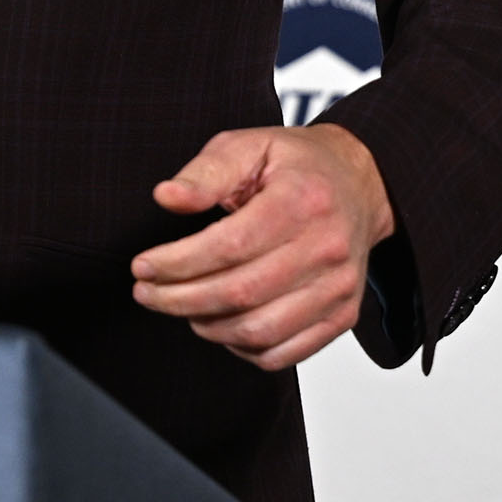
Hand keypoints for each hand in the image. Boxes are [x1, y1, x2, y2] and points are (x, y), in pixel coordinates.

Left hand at [131, 123, 395, 370]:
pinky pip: (284, 354)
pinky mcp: (341, 315)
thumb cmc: (297, 166)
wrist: (359, 185)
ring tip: (181, 305)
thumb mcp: (248, 147)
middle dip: (179, 299)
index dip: (177, 263)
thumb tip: (166, 197)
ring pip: (260, 331)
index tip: (142, 267)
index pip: (230, 246)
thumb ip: (206, 172)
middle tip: (146, 292)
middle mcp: (327, 248)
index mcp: (302, 200)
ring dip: (207, 326)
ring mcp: (338, 288)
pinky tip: (219, 324)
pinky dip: (242, 348)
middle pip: (240, 294)